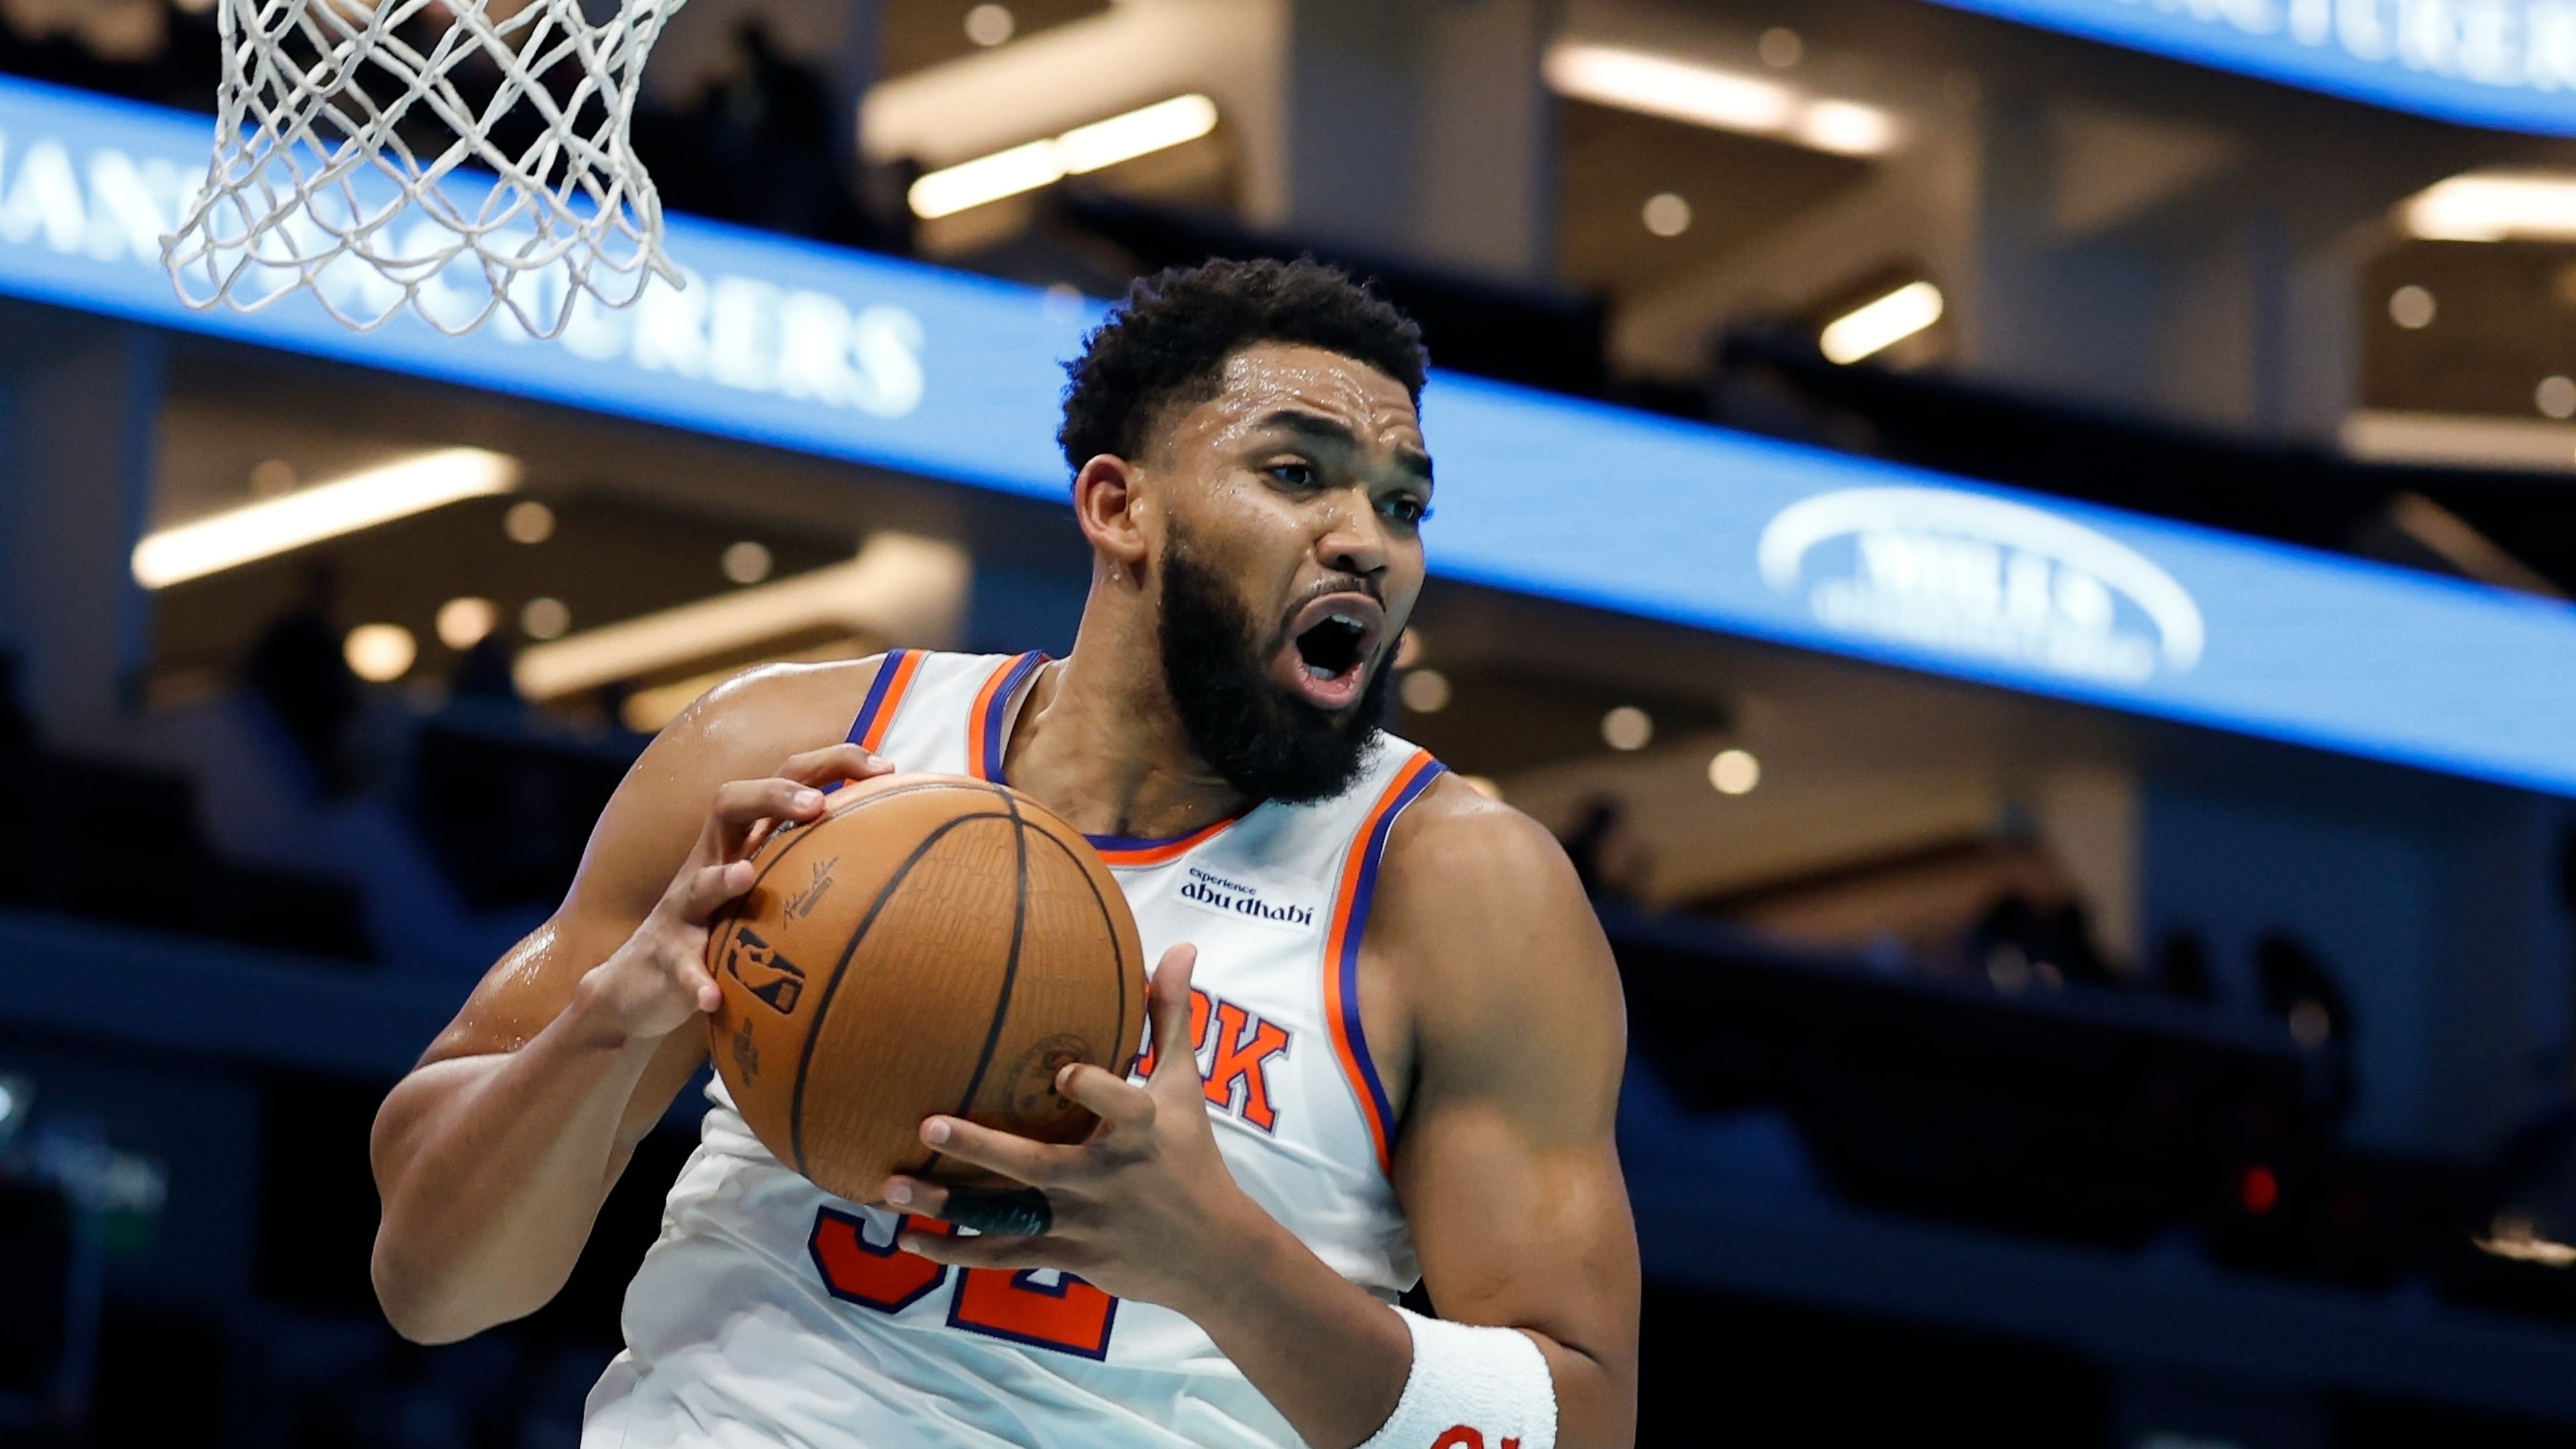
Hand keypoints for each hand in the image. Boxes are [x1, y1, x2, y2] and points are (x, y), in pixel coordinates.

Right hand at [575, 744, 890, 1045]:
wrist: (644, 985)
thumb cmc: (727, 931)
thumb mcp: (774, 893)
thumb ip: (824, 870)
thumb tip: (917, 865)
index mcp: (746, 840)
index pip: (787, 779)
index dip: (832, 762)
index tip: (887, 767)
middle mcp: (711, 862)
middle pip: (729, 803)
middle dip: (774, 794)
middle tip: (818, 804)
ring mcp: (683, 910)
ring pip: (695, 882)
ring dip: (720, 878)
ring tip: (747, 876)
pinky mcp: (666, 957)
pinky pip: (679, 965)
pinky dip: (695, 978)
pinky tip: (712, 996)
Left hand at [884, 944, 1276, 1312]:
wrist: (1212, 1255)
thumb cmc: (1192, 1157)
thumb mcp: (1183, 1088)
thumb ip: (1169, 1018)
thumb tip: (1180, 945)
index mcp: (1141, 1133)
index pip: (1122, 1108)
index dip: (1094, 1091)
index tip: (1061, 1072)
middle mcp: (1106, 1179)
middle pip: (1038, 1166)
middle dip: (983, 1149)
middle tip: (928, 1123)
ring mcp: (1083, 1223)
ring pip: (1007, 1217)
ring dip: (948, 1204)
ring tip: (892, 1186)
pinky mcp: (1067, 1256)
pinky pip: (1004, 1255)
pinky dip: (956, 1251)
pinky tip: (908, 1238)